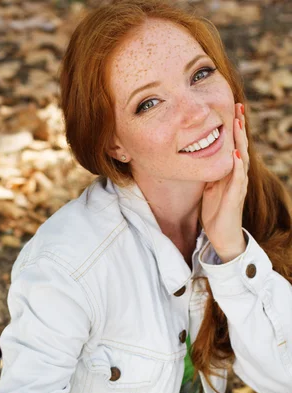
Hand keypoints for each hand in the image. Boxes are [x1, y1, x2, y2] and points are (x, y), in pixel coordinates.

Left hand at [201, 103, 249, 262]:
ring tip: (238, 124)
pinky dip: (238, 167)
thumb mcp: (209, 187)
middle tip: (238, 107)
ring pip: (243, 158)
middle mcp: (238, 176)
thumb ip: (209, 173)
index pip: (234, 145)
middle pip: (241, 146)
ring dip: (241, 141)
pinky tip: (237, 155)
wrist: (222, 235)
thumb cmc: (216, 212)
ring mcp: (238, 185)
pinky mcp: (235, 197)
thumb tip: (198, 158)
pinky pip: (238, 179)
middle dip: (240, 127)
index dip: (234, 129)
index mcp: (230, 172)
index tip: (231, 110)